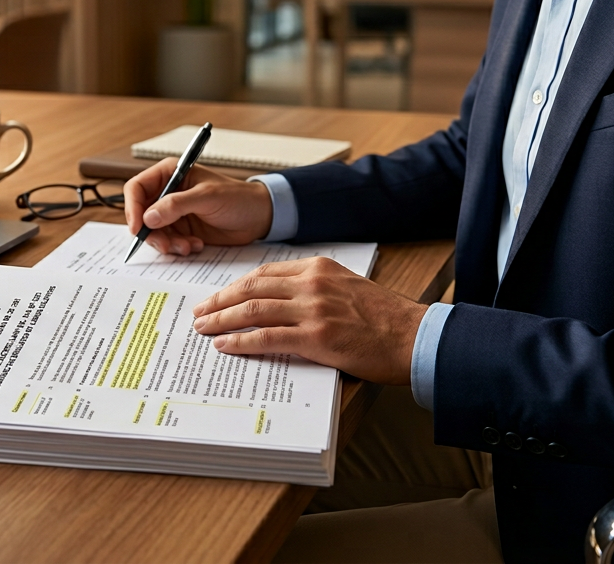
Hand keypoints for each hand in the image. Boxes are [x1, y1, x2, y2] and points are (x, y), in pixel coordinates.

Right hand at [123, 158, 273, 255]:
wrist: (259, 217)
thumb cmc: (238, 198)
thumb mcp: (207, 197)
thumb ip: (176, 205)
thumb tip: (148, 217)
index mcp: (170, 174)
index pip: (137, 188)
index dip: (132, 208)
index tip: (138, 228)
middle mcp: (167, 193)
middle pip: (141, 215)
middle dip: (152, 233)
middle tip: (166, 245)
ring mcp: (174, 213)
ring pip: (154, 232)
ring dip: (167, 243)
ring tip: (188, 246)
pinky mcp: (182, 230)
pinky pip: (168, 242)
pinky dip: (178, 248)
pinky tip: (196, 245)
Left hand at [190, 257, 426, 385]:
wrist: (414, 337)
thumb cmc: (384, 318)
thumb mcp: (347, 288)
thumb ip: (314, 289)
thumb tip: (279, 303)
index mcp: (318, 268)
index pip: (264, 273)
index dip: (235, 286)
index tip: (218, 296)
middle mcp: (312, 284)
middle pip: (251, 287)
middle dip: (219, 300)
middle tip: (199, 312)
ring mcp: (313, 310)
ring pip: (253, 310)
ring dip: (221, 320)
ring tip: (203, 329)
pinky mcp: (316, 338)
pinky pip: (266, 337)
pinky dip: (240, 341)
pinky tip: (224, 346)